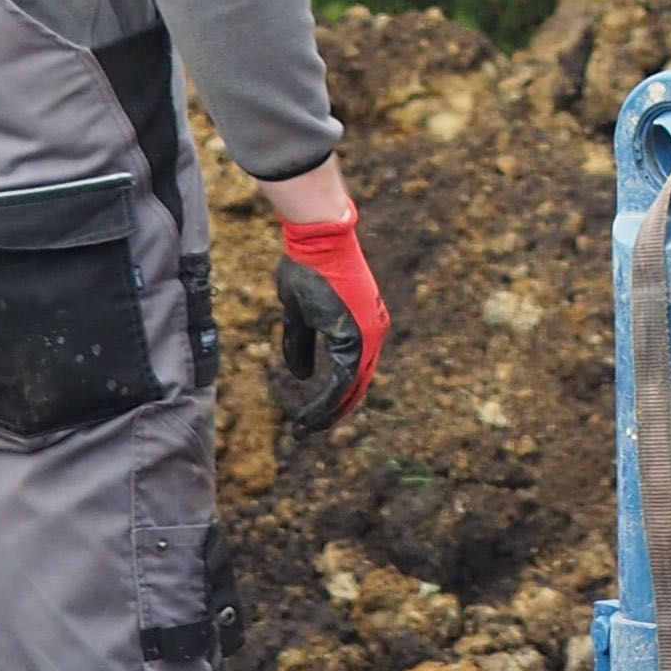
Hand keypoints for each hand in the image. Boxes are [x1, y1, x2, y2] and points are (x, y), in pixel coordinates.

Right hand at [275, 206, 388, 433]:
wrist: (317, 240)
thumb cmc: (307, 269)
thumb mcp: (299, 314)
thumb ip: (301, 345)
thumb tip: (303, 376)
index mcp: (360, 327)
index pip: (351, 372)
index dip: (332, 397)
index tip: (310, 415)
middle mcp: (372, 333)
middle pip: (355, 385)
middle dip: (331, 412)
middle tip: (307, 430)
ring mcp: (369, 334)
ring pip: (352, 387)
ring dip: (328, 411)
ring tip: (305, 429)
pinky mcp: (359, 335)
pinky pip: (346, 380)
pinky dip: (328, 401)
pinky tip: (311, 415)